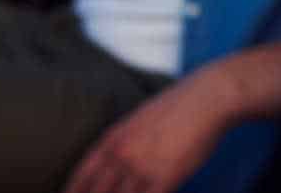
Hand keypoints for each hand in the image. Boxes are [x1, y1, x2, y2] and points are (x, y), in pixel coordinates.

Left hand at [62, 73, 228, 192]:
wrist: (208, 97)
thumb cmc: (180, 104)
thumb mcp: (141, 118)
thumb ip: (126, 141)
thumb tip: (118, 161)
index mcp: (114, 138)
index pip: (82, 174)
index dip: (72, 191)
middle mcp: (122, 154)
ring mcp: (142, 167)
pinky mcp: (165, 178)